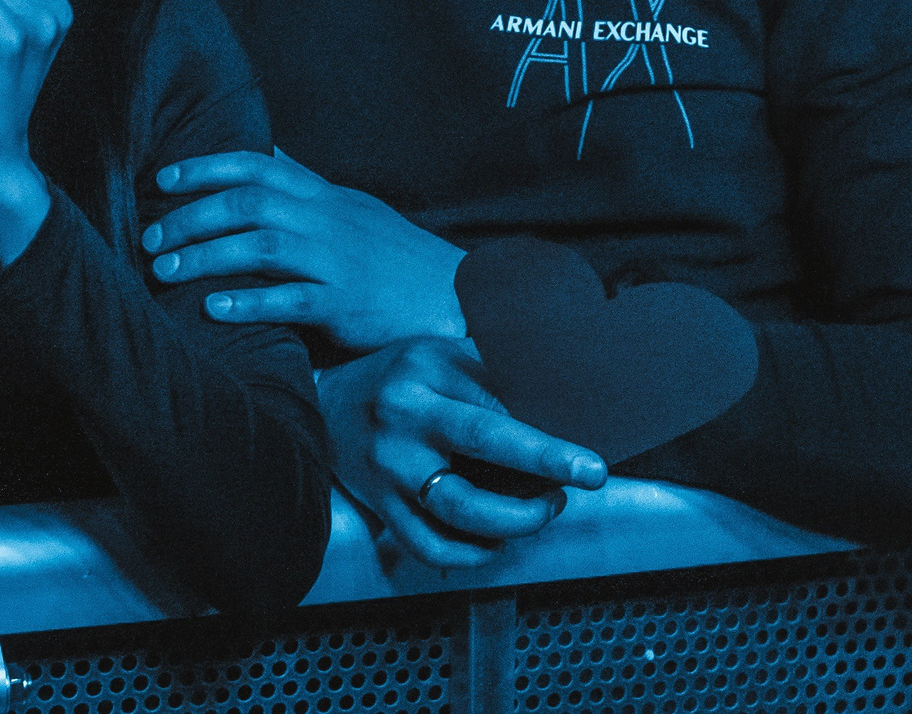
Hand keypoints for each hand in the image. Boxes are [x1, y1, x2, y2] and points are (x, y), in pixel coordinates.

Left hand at [144, 154, 467, 351]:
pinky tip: (214, 308)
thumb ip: (303, 182)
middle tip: (148, 238)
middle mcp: (325, 220)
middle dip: (191, 218)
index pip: (257, 166)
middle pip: (248, 204)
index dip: (206, 168)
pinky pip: (291, 299)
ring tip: (165, 272)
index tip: (162, 180)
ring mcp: (336, 260)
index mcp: (322, 195)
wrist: (452, 293)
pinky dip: (249, 301)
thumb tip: (265, 151)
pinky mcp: (345, 303)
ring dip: (207, 257)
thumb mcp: (348, 205)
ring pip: (261, 246)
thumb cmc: (389, 252)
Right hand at [319, 339, 606, 569]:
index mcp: (423, 378)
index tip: (589, 467)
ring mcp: (388, 470)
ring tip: (542, 510)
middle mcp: (403, 424)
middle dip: (535, 488)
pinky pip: (428, 545)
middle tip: (575, 490)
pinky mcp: (380, 505)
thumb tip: (557, 415)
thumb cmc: (398, 376)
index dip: (546, 447)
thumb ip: (490, 382)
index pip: (493, 418)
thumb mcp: (441, 357)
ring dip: (511, 522)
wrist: (322, 403)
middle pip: (476, 463)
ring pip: (456, 515)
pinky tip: (497, 540)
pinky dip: (470, 553)